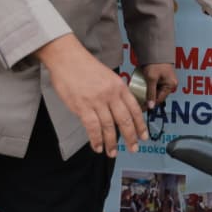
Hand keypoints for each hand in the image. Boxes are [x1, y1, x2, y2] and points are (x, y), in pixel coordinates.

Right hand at [36, 34, 147, 154]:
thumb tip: (120, 110)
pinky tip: (97, 147)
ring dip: (112, 143)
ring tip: (112, 152)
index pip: (135, 109)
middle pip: (125, 120)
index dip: (140, 125)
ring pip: (109, 127)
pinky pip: (92, 127)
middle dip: (131, 137)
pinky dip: (96, 139)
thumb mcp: (108, 76)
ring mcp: (97, 101)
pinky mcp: (82, 106)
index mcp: (119, 86)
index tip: (143, 136)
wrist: (67, 58)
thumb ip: (115, 93)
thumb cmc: (85, 67)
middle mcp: (111, 94)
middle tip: (133, 148)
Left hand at [140, 63, 178, 108]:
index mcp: (171, 85)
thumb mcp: (151, 79)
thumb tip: (150, 106)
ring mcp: (166, 80)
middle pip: (157, 96)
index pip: (159, 99)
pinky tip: (141, 87)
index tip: (140, 107)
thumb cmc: (155, 63)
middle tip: (137, 100)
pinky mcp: (161, 77)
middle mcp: (170, 84)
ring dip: (147, 92)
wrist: (155, 49)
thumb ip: (151, 93)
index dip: (149, 104)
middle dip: (148, 98)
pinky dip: (148, 87)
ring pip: (155, 91)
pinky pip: (154, 85)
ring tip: (138, 94)